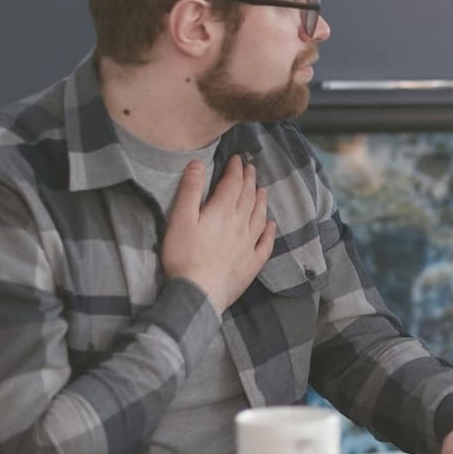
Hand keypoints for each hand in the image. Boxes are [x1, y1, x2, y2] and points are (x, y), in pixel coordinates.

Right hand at [160, 155, 276, 312]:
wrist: (198, 294)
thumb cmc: (184, 256)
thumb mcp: (180, 220)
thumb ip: (190, 191)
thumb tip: (198, 163)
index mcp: (222, 212)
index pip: (233, 184)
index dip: (235, 170)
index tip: (237, 159)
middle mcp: (241, 225)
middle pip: (248, 198)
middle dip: (250, 180)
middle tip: (251, 168)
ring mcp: (249, 245)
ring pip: (259, 217)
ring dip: (261, 201)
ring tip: (263, 190)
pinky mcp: (252, 264)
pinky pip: (265, 244)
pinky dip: (270, 232)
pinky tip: (272, 226)